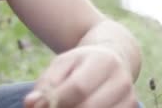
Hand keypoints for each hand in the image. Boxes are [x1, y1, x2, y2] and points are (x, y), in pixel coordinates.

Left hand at [23, 45, 137, 107]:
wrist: (114, 59)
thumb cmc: (82, 64)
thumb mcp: (62, 65)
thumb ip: (46, 84)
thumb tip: (31, 104)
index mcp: (104, 61)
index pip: (78, 88)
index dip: (56, 102)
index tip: (41, 105)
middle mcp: (121, 80)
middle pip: (89, 107)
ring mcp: (129, 97)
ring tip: (68, 107)